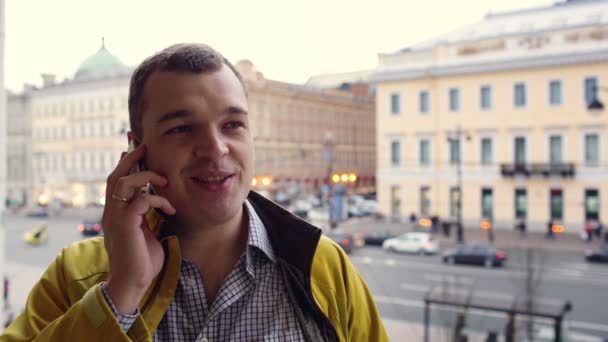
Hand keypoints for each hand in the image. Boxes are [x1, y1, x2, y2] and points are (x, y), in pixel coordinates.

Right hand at [102, 144, 175, 313]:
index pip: (116, 181)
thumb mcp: (146, 231)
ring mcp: (115, 217)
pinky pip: (141, 200)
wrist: (134, 283)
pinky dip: (158, 200)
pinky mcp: (125, 224)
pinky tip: (170, 208)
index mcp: (115, 213)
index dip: (124, 163)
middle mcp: (111, 212)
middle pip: (115, 176)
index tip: (135, 148)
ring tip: (164, 180)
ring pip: (123, 183)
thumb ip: (146, 215)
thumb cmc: (142, 260)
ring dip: (146, 177)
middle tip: (143, 146)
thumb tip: (156, 199)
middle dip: (130, 158)